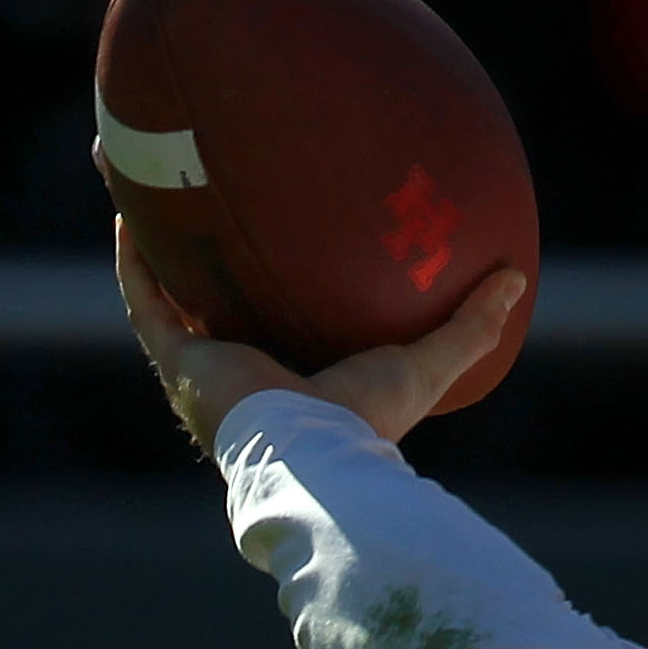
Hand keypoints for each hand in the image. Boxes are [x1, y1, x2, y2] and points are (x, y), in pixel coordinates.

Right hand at [115, 217, 525, 453]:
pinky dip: (136, 260)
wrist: (319, 457)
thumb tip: (516, 276)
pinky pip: (146, 300)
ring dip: (156, 247)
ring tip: (147, 192)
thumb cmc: (373, 419)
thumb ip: (471, 325)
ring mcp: (207, 369)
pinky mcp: (180, 362)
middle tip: (204, 206)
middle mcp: (244, 374)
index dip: (274, 290)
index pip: (281, 326)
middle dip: (207, 262)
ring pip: (170, 296)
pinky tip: (131, 212)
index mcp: (296, 379)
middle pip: (218, 306)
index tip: (279, 245)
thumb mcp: (429, 362)